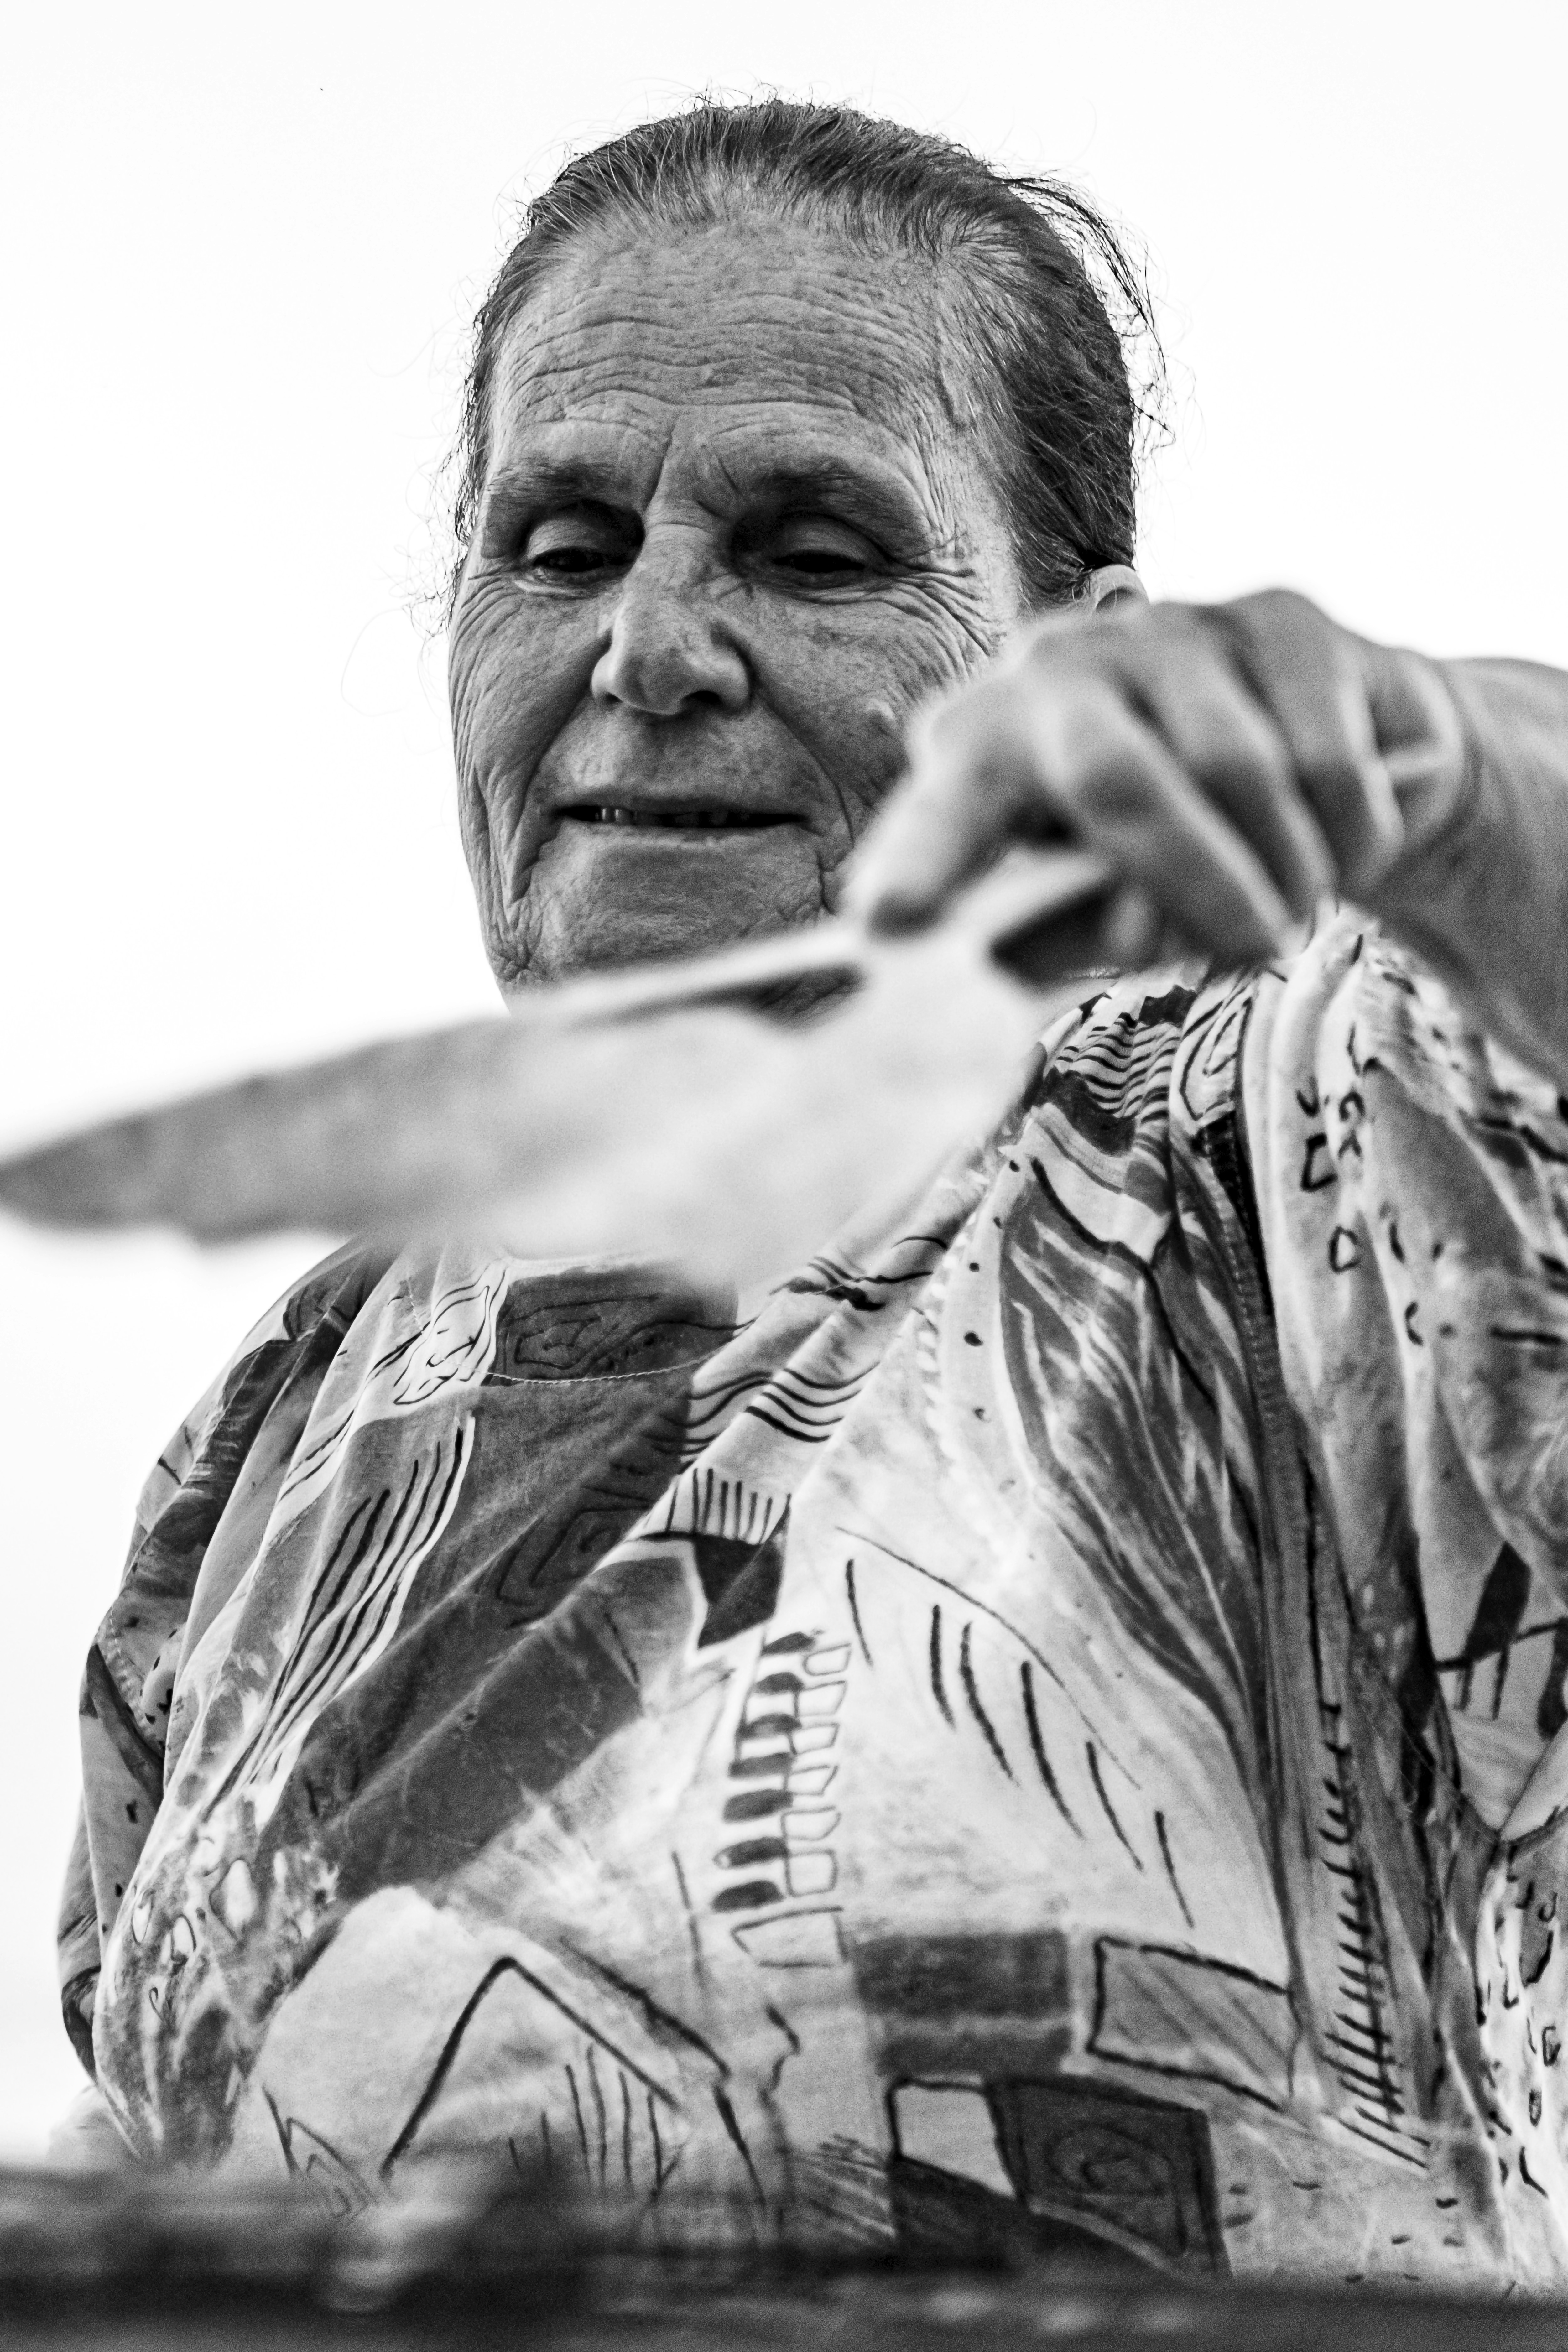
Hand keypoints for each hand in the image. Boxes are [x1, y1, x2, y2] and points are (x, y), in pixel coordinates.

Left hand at [847, 588, 1468, 970]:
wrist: (1337, 774)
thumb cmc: (1186, 855)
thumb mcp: (1111, 912)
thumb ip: (1068, 933)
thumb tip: (1046, 954)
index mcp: (989, 747)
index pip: (946, 804)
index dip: (920, 860)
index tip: (888, 921)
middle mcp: (1057, 667)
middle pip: (1113, 778)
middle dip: (1188, 879)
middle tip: (1253, 949)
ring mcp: (1170, 630)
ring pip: (1238, 772)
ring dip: (1287, 870)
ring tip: (1296, 905)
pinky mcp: (1282, 618)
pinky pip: (1326, 758)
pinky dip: (1350, 831)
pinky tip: (1345, 843)